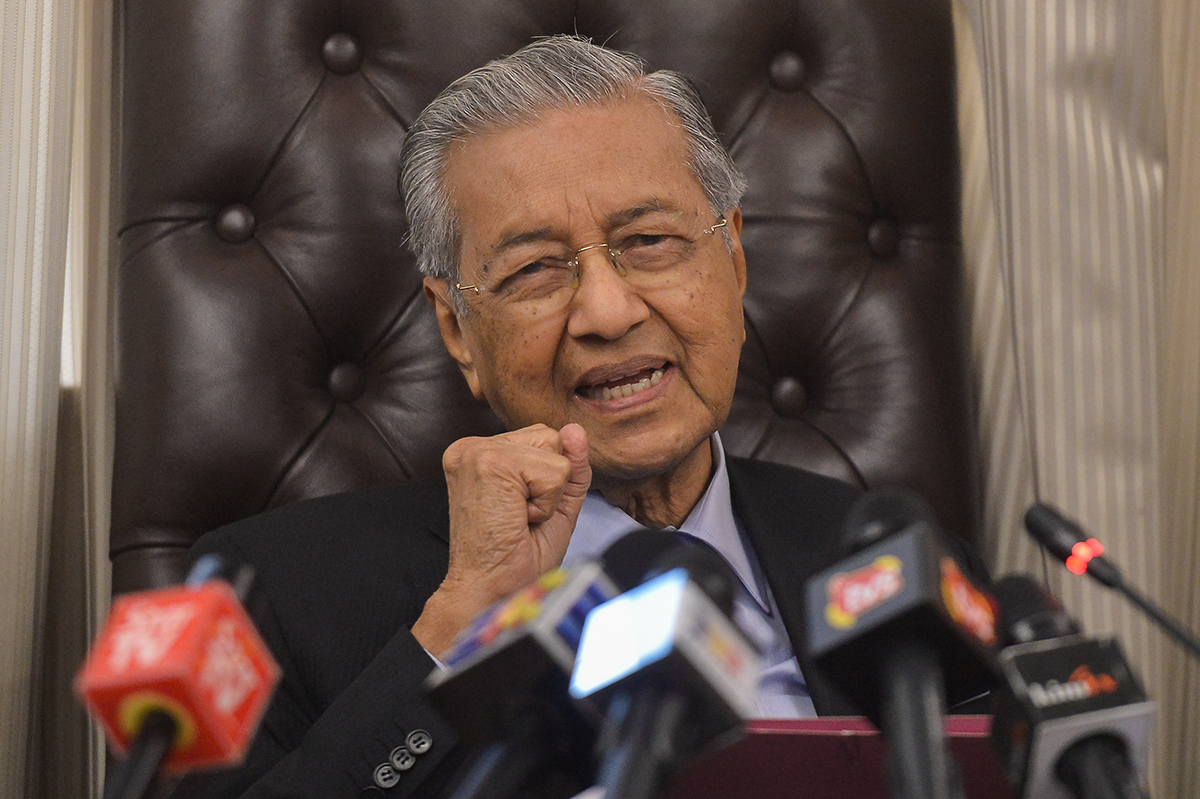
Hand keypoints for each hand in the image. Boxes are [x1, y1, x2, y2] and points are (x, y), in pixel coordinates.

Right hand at [411, 423, 590, 656]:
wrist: (491, 590)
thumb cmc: (516, 557)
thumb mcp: (554, 504)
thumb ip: (568, 465)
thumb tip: (574, 429)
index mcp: (480, 452)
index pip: (543, 438)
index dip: (546, 481)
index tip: (517, 512)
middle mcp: (473, 446)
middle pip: (550, 438)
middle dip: (548, 483)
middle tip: (518, 516)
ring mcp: (478, 451)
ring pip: (555, 453)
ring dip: (548, 495)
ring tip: (517, 518)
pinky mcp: (489, 462)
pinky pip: (555, 471)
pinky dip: (546, 504)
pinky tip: (517, 519)